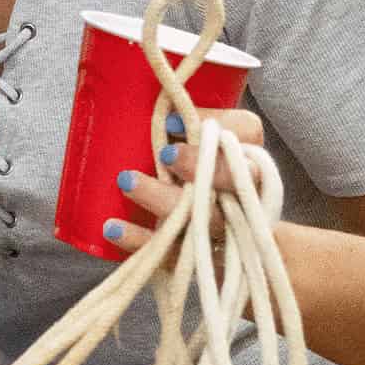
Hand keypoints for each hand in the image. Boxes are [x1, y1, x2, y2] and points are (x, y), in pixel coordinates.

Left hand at [102, 107, 265, 254]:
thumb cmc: (198, 183)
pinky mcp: (204, 263)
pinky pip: (177, 254)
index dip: (216, 122)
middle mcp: (248, 195)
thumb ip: (183, 131)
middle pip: (238, 180)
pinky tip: (114, 229)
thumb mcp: (197, 151)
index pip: (247, 131)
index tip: (170, 120)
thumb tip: (143, 102)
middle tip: (165, 153)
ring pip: (206, 218)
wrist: (225, 251)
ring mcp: (230, 233)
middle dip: (202, 166)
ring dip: (164, 199)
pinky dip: (143, 241)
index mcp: (250, 158)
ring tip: (127, 182)